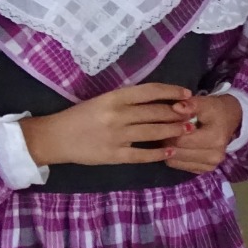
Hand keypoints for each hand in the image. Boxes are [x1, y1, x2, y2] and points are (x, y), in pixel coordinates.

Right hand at [21, 82, 194, 168]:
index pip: (149, 91)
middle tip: (192, 114)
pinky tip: (170, 150)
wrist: (54, 138)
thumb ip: (127, 100)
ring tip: (187, 129)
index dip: (171, 91)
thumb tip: (159, 100)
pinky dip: (158, 152)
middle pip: (155, 112)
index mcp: (114, 98)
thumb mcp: (103, 100)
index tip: (187, 94)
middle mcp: (117, 115)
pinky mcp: (114, 155)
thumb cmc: (81, 116)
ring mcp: (116, 136)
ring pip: (153, 131)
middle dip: (178, 113)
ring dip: (174, 130)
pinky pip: (142, 154)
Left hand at [165, 93, 243, 173]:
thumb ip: (191, 104)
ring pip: (174, 160)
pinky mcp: (204, 169)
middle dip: (166, 139)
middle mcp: (214, 156)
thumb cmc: (216, 110)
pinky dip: (173, 156)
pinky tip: (176, 145)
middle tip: (164, 128)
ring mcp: (210, 165)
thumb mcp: (206, 103)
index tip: (165, 121)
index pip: (181, 140)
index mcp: (215, 139)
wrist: (229, 119)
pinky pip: (178, 165)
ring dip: (167, 149)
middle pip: (177, 152)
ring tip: (170, 136)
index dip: (169, 130)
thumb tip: (176, 107)